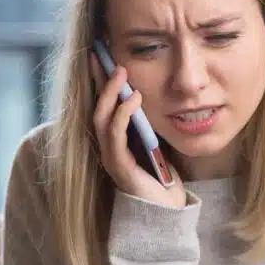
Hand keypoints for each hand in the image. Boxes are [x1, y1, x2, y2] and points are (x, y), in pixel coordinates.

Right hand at [90, 53, 185, 208]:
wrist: (169, 210)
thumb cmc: (164, 176)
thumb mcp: (157, 139)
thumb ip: (149, 120)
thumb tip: (152, 89)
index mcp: (115, 140)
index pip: (102, 105)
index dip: (99, 81)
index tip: (100, 54)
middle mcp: (107, 148)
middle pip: (95, 108)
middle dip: (98, 81)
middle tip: (105, 56)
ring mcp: (110, 158)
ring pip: (101, 119)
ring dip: (110, 94)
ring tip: (121, 73)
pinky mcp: (120, 167)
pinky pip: (116, 135)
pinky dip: (123, 114)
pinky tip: (134, 99)